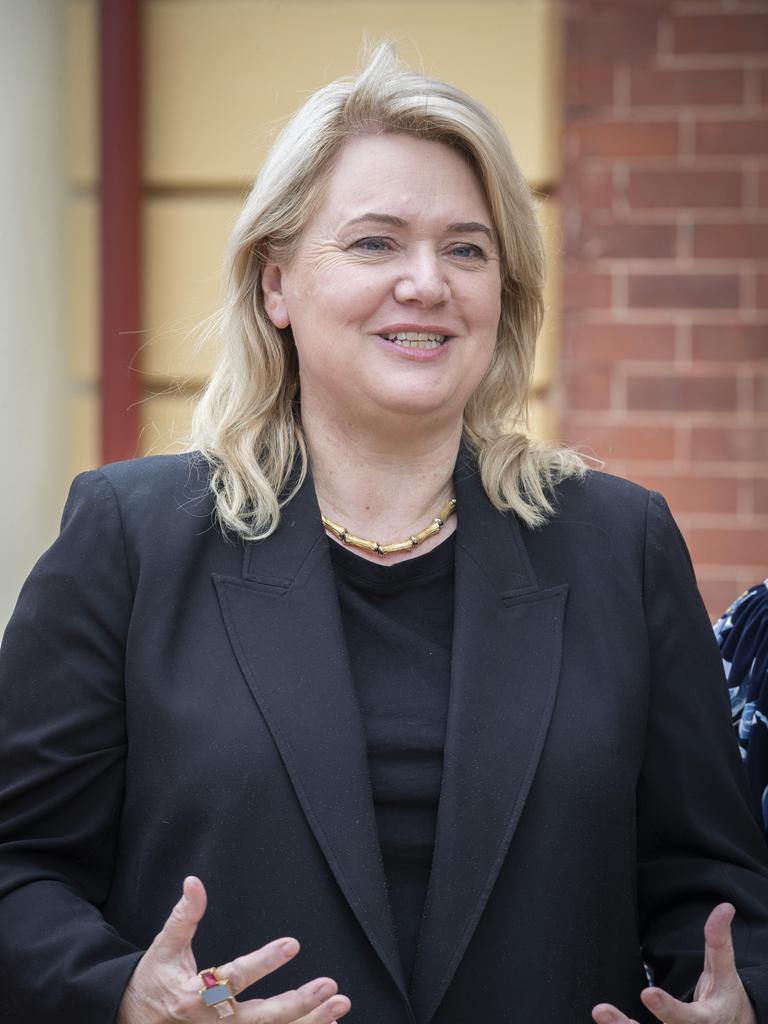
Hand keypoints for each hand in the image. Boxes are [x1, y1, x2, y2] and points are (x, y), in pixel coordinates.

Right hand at [118, 876, 350, 1023]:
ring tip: (339, 1005)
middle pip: (259, 1018)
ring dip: (308, 1022)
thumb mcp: (165, 945)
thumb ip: (184, 915)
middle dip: (298, 1004)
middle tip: (330, 986)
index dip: (264, 962)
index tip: (293, 944)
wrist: (133, 1019)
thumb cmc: (154, 979)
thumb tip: (194, 882)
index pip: (234, 977)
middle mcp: (212, 1023)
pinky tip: (329, 1023)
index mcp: (195, 995)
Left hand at [592, 903, 755, 1023]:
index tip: (647, 993)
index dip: (667, 1008)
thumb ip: (719, 943)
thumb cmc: (725, 998)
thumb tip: (724, 908)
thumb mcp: (725, 973)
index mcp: (707, 1020)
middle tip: (601, 1010)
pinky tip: (607, 1021)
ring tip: (600, 1012)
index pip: (687, 1018)